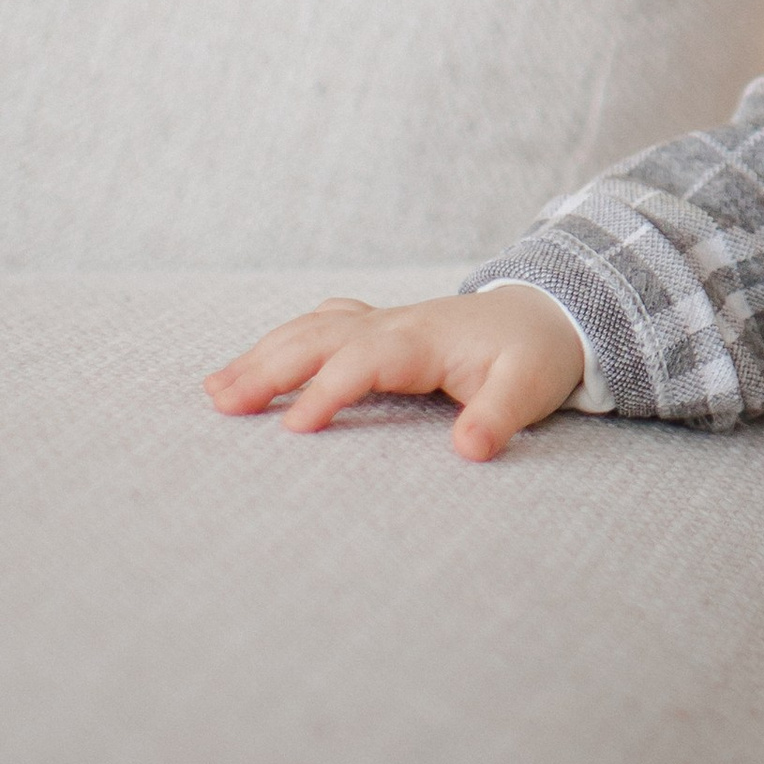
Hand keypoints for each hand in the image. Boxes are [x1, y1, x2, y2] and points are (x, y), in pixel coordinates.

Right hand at [204, 289, 588, 461]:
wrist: (549, 313)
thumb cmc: (534, 355)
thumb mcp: (529, 388)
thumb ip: (498, 417)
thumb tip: (469, 449)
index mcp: (424, 340)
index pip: (364, 361)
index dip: (329, 391)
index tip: (294, 429)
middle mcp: (394, 324)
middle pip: (321, 339)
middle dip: (270, 368)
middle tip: (221, 404)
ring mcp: (383, 322)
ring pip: (312, 330)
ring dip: (263, 355)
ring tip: (214, 388)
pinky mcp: (379, 329)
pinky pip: (322, 328)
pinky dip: (282, 342)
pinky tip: (253, 365)